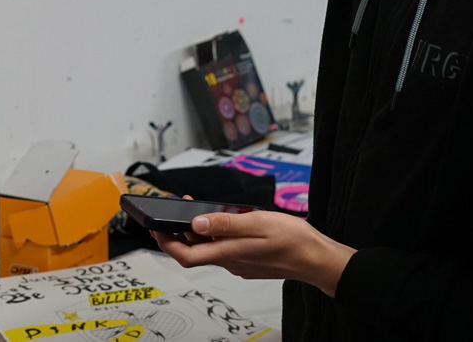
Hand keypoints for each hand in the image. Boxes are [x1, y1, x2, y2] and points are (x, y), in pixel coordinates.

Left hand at [152, 205, 355, 296]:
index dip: (166, 243)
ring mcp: (240, 263)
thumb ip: (225, 223)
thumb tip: (196, 223)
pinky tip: (222, 220)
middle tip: (171, 213)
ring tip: (195, 210)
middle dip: (178, 233)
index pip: (186, 256)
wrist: (318, 258)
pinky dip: (216, 235)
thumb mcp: (257, 223)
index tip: (155, 229)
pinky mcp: (249, 261)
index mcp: (229, 253)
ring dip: (198, 232)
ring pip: (210, 249)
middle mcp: (231, 261)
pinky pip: (225, 249)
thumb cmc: (293, 241)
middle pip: (195, 252)